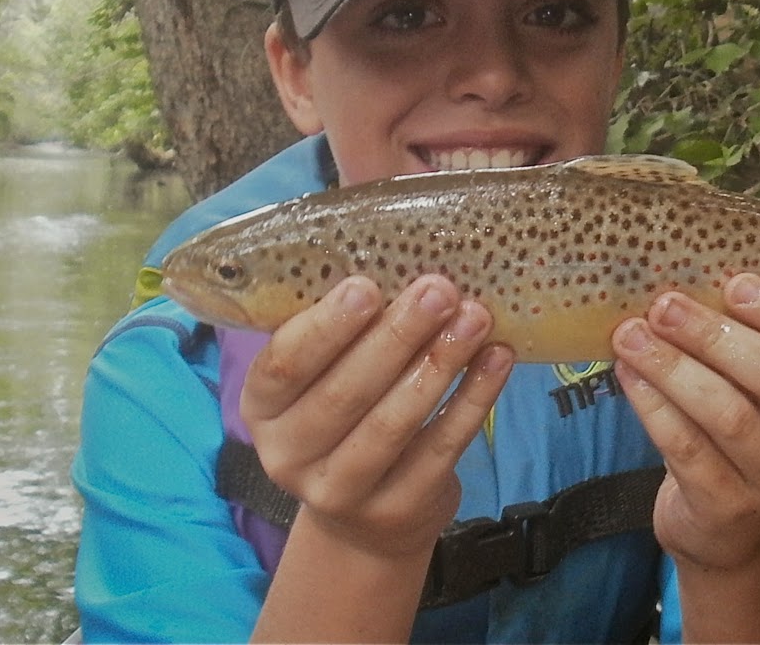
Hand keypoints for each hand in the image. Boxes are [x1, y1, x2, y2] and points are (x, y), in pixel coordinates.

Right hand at [240, 274, 513, 559]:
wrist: (365, 519)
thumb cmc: (346, 413)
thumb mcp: (325, 372)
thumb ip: (343, 321)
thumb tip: (386, 241)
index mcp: (262, 407)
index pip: (284, 364)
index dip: (326, 326)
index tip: (367, 285)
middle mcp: (288, 455)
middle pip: (344, 393)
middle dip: (396, 336)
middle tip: (439, 289)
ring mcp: (340, 492)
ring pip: (392, 424)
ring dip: (439, 363)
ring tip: (475, 316)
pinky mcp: (396, 510)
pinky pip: (440, 448)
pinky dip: (473, 399)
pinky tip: (497, 358)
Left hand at [612, 273, 759, 570]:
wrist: (722, 528)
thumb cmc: (735, 427)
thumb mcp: (750, 383)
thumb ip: (738, 332)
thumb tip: (681, 265)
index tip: (734, 282)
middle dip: (713, 334)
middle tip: (663, 305)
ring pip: (728, 414)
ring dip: (673, 367)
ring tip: (630, 335)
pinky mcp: (732, 509)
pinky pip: (689, 449)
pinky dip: (653, 407)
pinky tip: (628, 375)